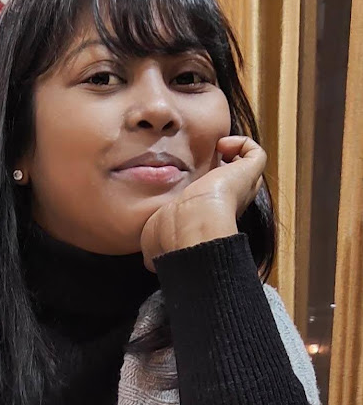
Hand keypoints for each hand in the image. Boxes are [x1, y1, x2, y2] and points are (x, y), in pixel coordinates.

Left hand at [141, 136, 265, 271]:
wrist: (190, 227)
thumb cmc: (171, 236)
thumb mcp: (156, 237)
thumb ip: (153, 241)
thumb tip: (149, 260)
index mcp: (209, 216)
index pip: (212, 200)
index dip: (203, 186)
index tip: (188, 177)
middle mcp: (229, 202)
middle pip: (234, 182)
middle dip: (220, 165)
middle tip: (204, 158)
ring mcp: (242, 187)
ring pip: (249, 167)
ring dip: (233, 151)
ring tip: (216, 149)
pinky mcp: (249, 173)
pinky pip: (256, 153)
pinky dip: (241, 143)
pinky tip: (221, 146)